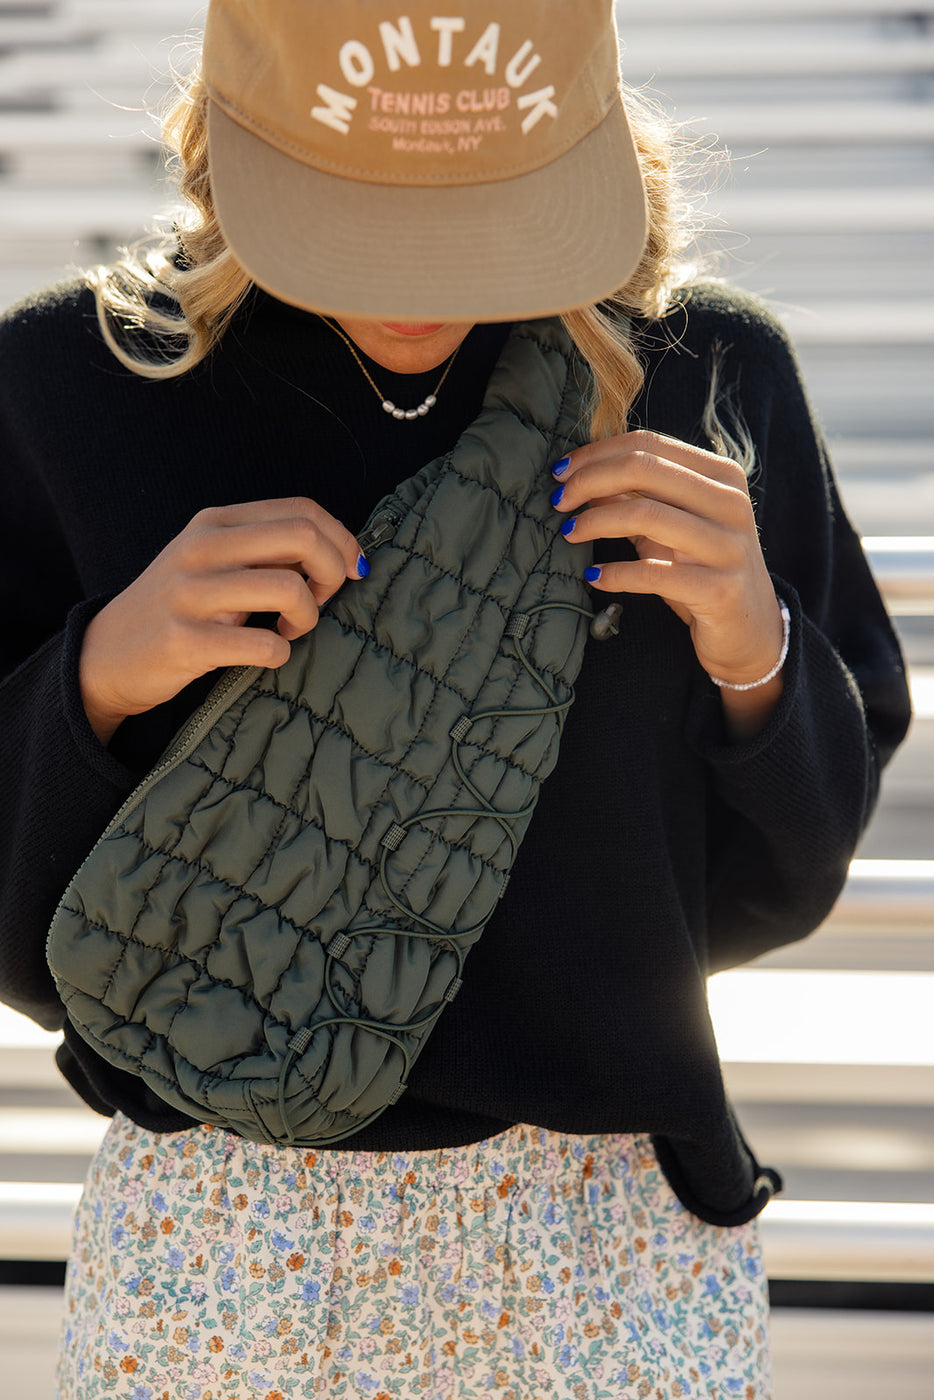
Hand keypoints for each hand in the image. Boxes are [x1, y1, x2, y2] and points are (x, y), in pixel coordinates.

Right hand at [80, 497, 365, 743]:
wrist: (107, 654)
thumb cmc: (179, 607)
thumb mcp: (213, 561)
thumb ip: (265, 549)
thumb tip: (340, 554)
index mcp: (214, 522)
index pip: (302, 509)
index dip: (342, 539)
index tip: (352, 570)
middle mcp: (201, 548)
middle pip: (304, 538)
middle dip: (334, 573)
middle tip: (322, 601)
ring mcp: (190, 594)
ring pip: (291, 589)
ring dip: (308, 617)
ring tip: (289, 629)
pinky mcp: (185, 641)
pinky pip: (265, 645)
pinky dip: (280, 653)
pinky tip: (267, 653)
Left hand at [552, 431, 784, 733]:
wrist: (750, 631)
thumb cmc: (702, 570)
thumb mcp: (673, 526)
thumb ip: (637, 498)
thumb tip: (580, 478)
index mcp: (722, 475)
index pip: (649, 444)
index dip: (597, 454)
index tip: (561, 472)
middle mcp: (730, 503)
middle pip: (644, 469)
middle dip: (589, 480)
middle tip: (558, 500)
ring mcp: (729, 546)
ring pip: (644, 513)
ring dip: (595, 521)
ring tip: (569, 533)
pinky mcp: (720, 590)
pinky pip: (652, 574)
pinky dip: (614, 573)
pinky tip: (593, 576)